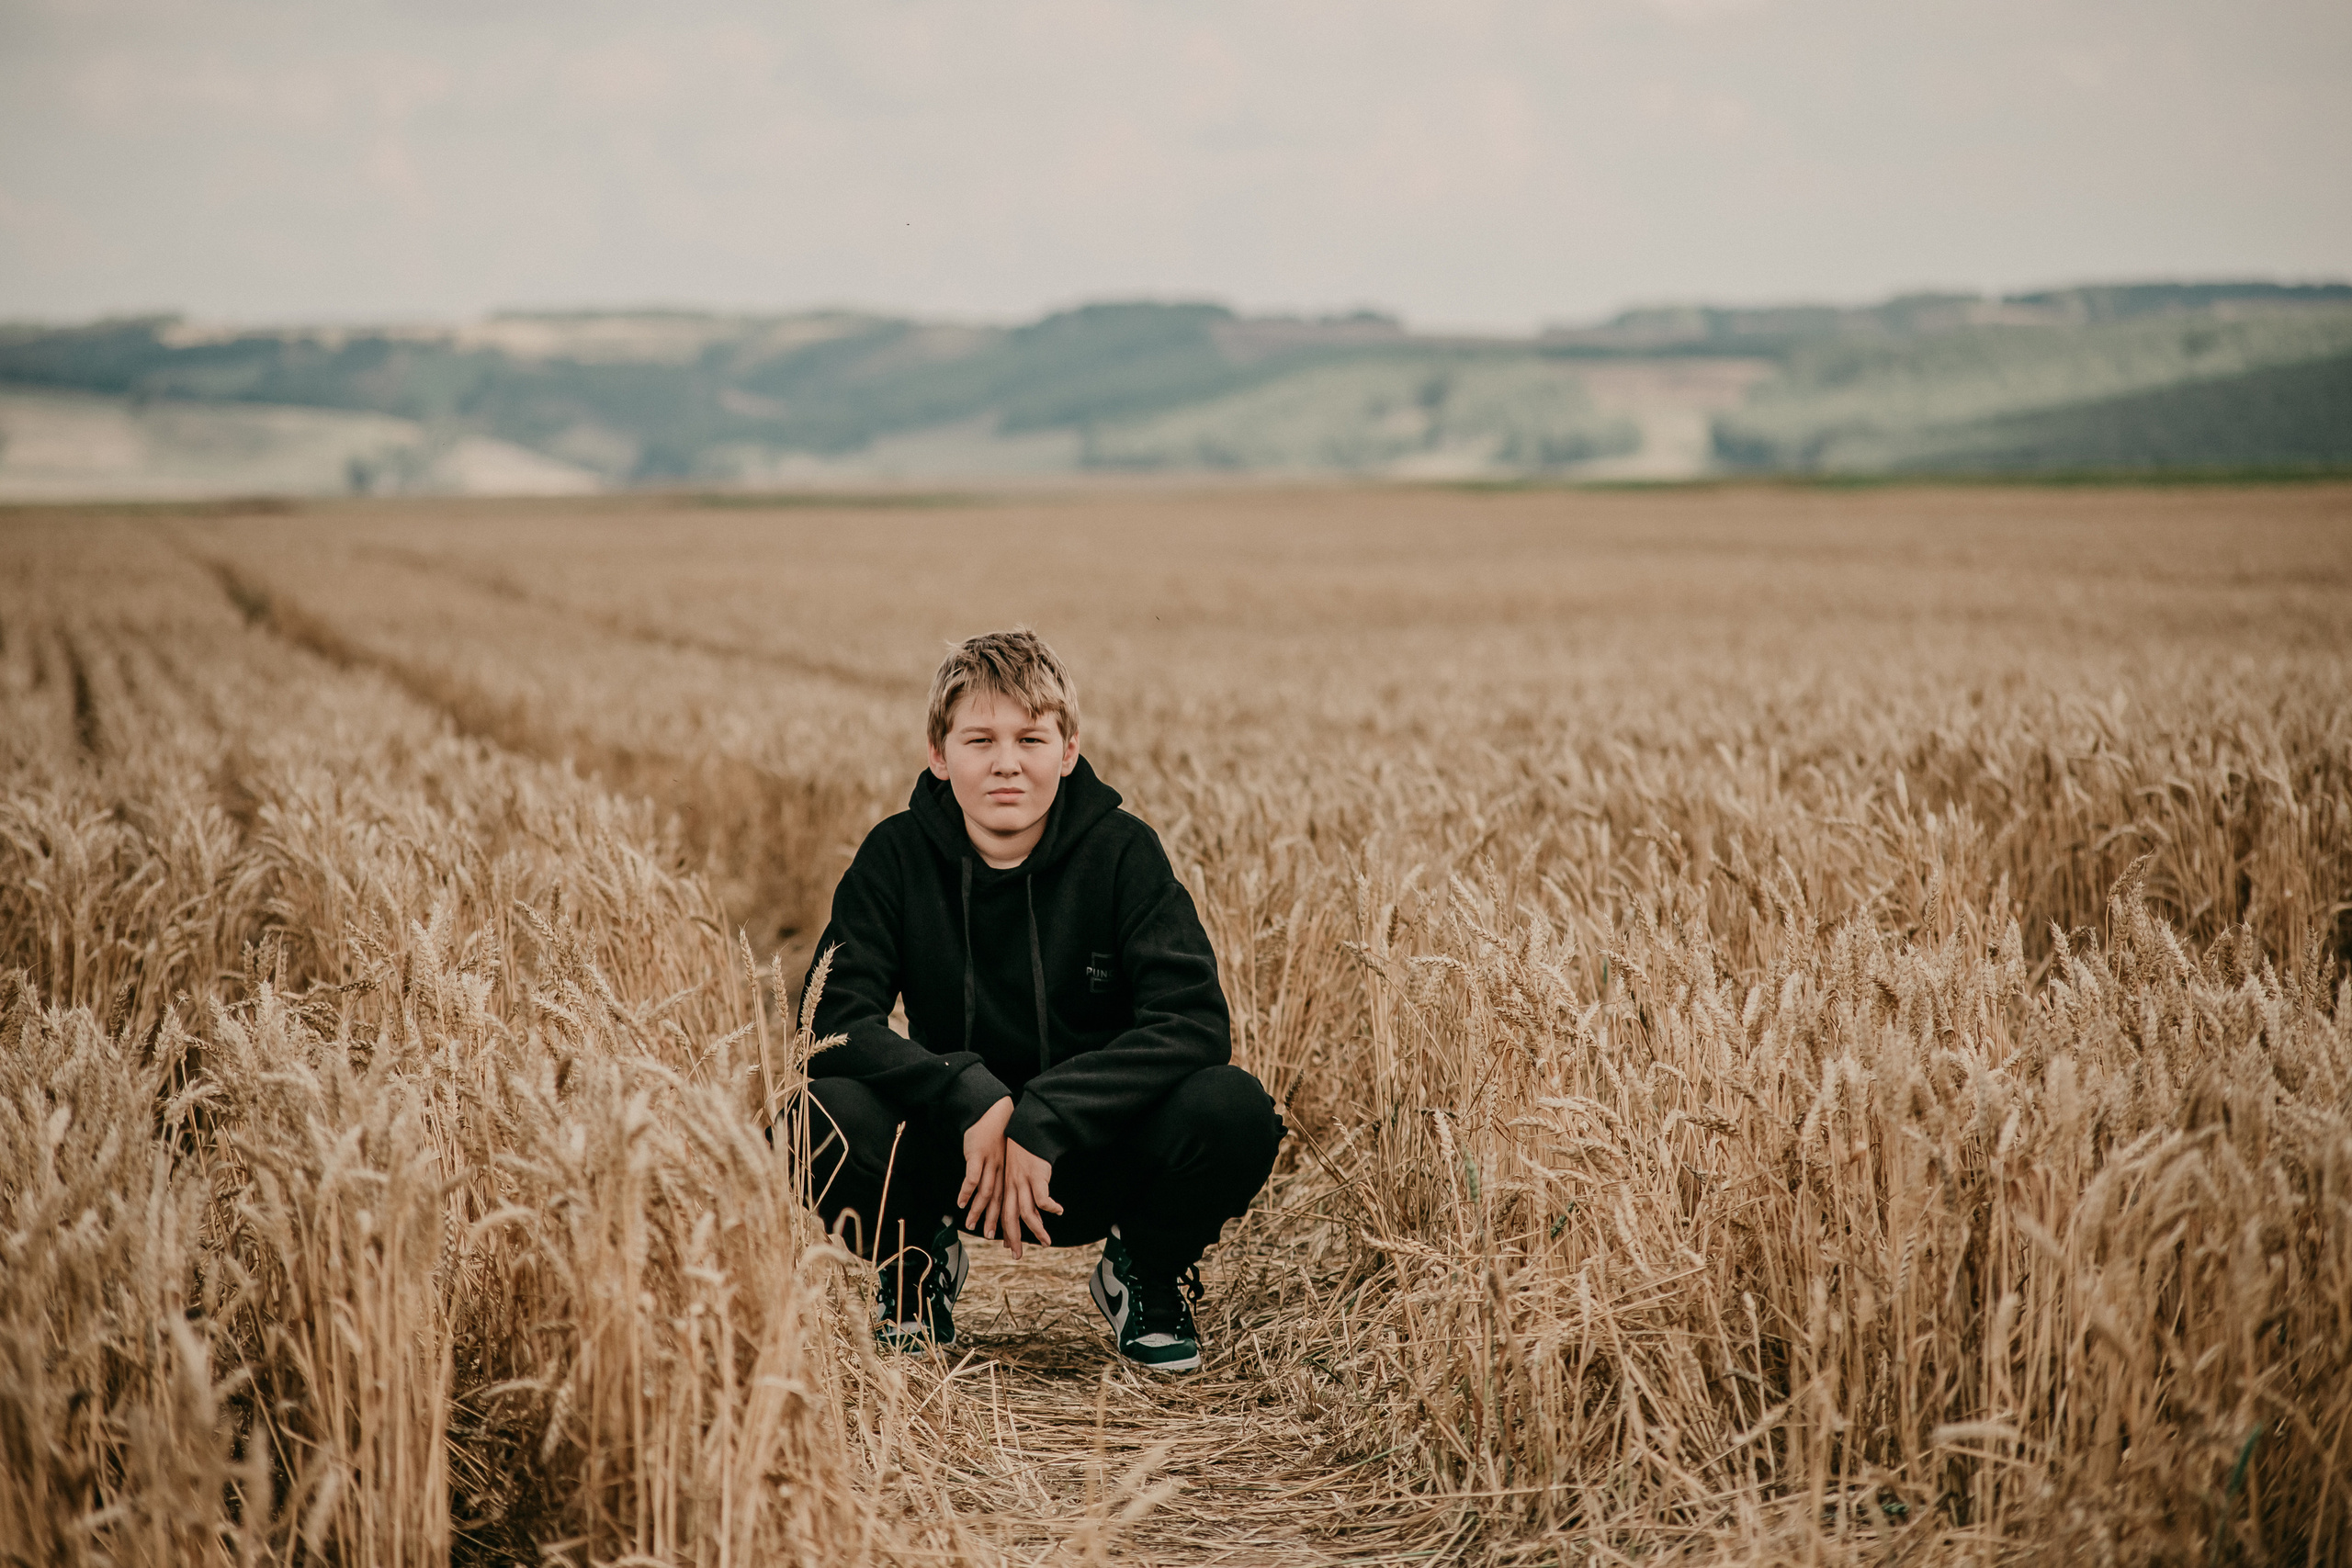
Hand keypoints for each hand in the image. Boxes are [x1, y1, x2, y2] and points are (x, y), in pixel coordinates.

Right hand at [957, 1097, 1013, 1230]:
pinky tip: (961, 1203)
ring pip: (986, 1192)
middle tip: (994, 1242)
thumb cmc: (998, 1137)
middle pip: (1000, 1202)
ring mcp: (990, 1164)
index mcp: (1009, 1175)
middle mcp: (1002, 1173)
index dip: (1008, 1223)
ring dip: (980, 1211)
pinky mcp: (978, 1155)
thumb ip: (1001, 1178)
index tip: (1006, 1242)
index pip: (1008, 1203)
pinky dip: (967, 1190)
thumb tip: (994, 1198)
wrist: (995, 1112)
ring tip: (973, 1227)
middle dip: (997, 1223)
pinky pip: (972, 1176)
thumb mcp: (1005, 1159)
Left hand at [989, 1137, 1060, 1260]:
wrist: (1029, 1130)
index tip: (1009, 1248)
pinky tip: (1058, 1211)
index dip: (1006, 1232)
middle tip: (1017, 1256)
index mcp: (1007, 1187)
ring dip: (1036, 1230)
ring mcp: (1023, 1182)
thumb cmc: (1026, 1153)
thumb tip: (1032, 1213)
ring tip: (1046, 1242)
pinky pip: (1042, 1197)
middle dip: (1014, 1239)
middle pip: (1010, 1218)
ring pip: (1027, 1213)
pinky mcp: (1036, 1176)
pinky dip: (1050, 1207)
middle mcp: (1012, 1187)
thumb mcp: (1018, 1173)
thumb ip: (1022, 1192)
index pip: (1004, 1214)